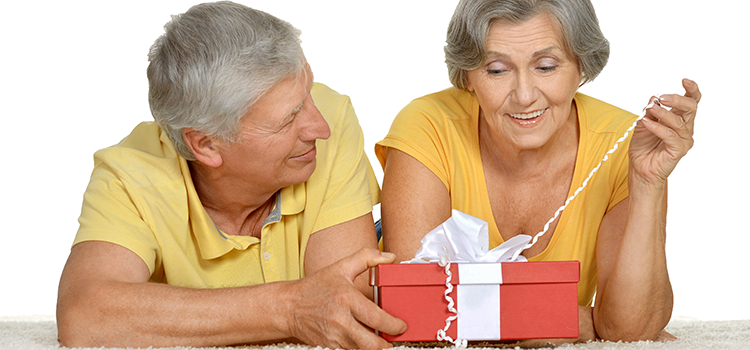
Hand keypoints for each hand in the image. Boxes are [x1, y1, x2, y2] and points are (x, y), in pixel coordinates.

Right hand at [285, 248, 406, 349]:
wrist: (290, 306)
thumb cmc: (316, 287)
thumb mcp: (341, 267)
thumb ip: (366, 258)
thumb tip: (389, 257)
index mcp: (346, 298)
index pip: (376, 318)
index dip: (393, 325)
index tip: (401, 326)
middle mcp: (340, 320)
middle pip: (370, 343)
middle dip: (386, 344)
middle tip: (394, 338)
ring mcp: (333, 336)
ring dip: (373, 347)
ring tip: (380, 339)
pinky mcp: (328, 346)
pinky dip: (359, 349)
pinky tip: (363, 341)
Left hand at [629, 79, 700, 188]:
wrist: (639, 168)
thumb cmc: (643, 147)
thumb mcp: (643, 124)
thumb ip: (649, 112)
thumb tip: (653, 98)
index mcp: (679, 119)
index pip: (691, 102)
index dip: (691, 90)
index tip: (685, 81)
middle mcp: (685, 128)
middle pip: (690, 108)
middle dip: (677, 99)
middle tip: (662, 98)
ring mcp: (684, 140)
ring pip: (678, 121)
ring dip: (663, 113)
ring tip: (650, 109)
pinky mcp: (678, 150)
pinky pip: (670, 135)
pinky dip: (657, 127)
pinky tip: (647, 123)